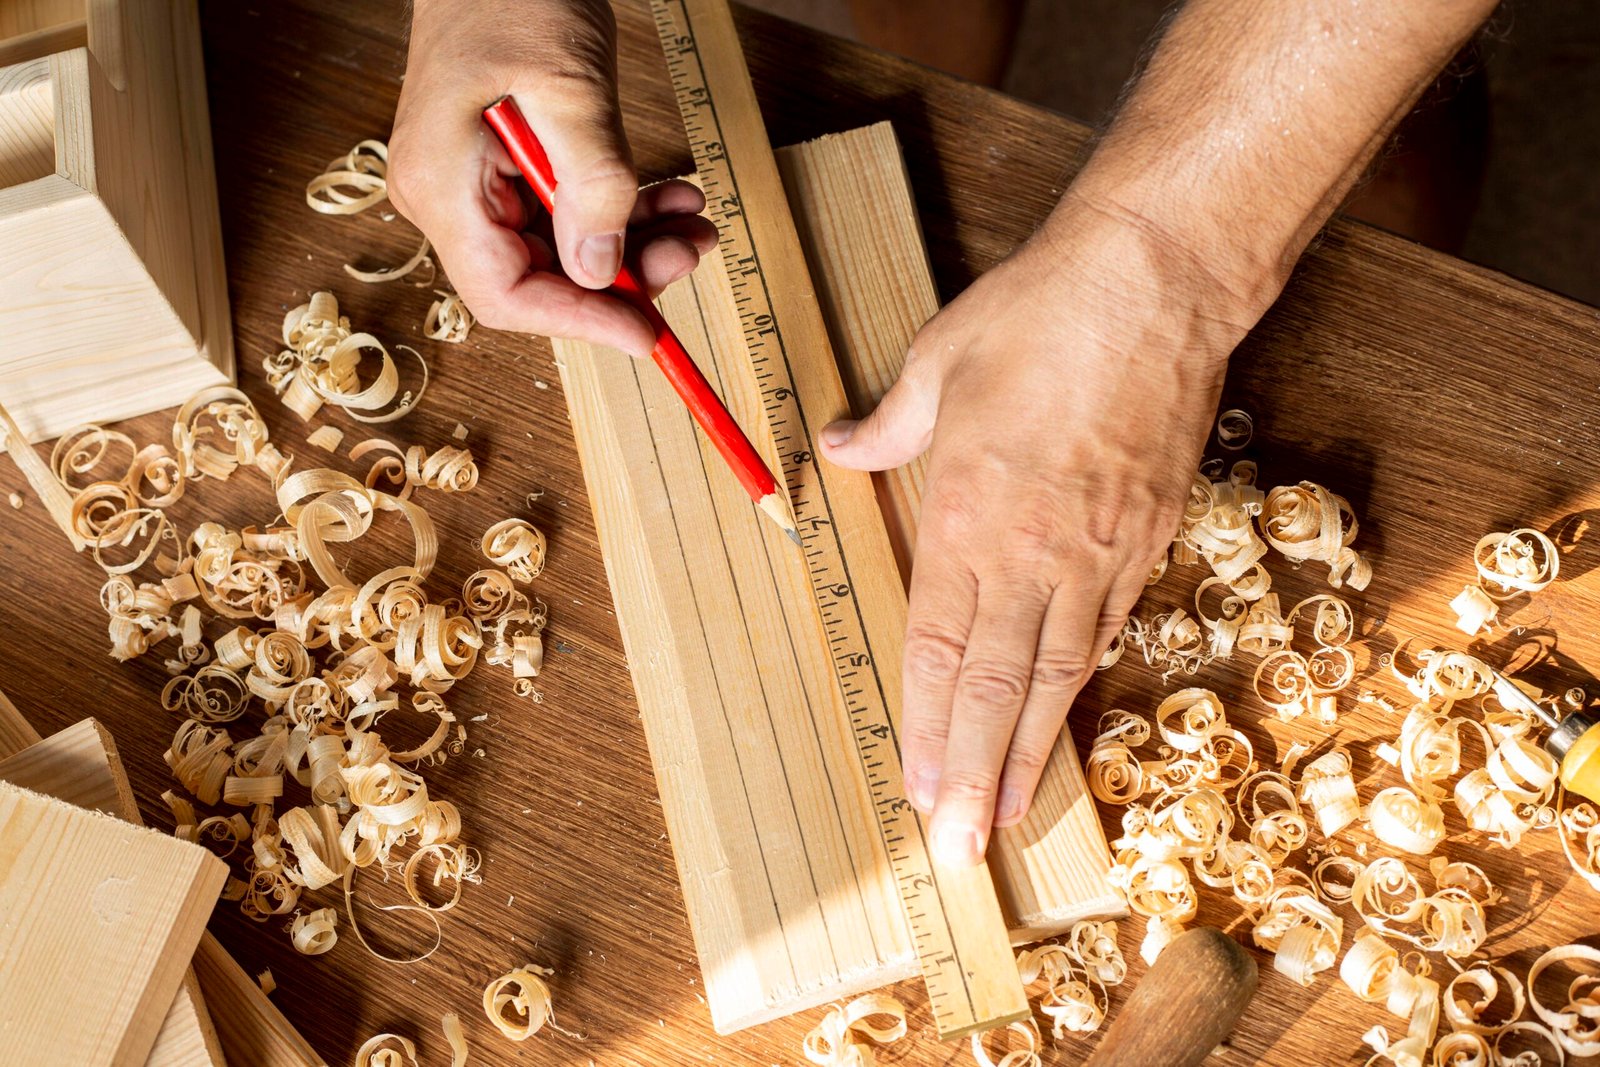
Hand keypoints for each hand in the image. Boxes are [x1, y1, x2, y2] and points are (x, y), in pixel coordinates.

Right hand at [388, 0, 716, 355]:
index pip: (505, 296)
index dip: (580, 323)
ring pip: (562, 251)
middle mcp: (448, 197)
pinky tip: (671, 198)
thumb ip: (590, 180)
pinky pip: (566, 214)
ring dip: (635, 245)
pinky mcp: (506, 170)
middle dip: (622, 278)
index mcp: (441, 185)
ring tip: (693, 221)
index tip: (646, 332)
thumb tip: (599, 268)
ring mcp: (475, 186)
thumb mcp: (567, 83)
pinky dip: (622, 211)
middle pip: (539, 280)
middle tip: (690, 251)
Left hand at [821, 199, 1252, 865]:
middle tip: (963, 849)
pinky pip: (1108, 628)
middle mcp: (1034, 551)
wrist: (1156, 280)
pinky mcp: (1147, 537)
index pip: (938, 648)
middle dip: (976, 775)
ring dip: (1033, 751)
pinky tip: (1065, 717)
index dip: (926, 727)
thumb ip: (886, 428)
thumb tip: (837, 448)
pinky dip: (1082, 683)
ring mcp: (1098, 551)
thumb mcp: (937, 364)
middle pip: (998, 685)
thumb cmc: (1038, 314)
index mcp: (968, 514)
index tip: (917, 788)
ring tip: (1012, 815)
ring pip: (1059, 673)